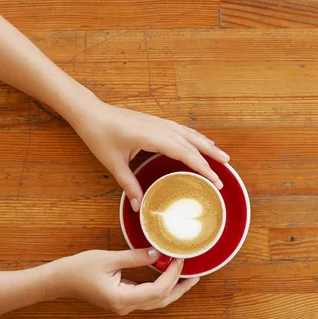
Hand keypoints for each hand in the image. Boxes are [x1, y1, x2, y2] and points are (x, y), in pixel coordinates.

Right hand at [51, 249, 198, 314]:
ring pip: (155, 301)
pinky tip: (168, 275)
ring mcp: (124, 305)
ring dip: (173, 288)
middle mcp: (125, 306)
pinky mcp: (122, 299)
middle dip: (180, 287)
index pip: (157, 290)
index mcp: (122, 298)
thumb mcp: (109, 258)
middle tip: (196, 274)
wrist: (60, 280)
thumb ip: (135, 257)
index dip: (172, 275)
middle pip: (161, 301)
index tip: (180, 259)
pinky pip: (147, 296)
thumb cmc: (80, 268)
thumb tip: (158, 253)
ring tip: (188, 276)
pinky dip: (160, 287)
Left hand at [71, 98, 229, 210]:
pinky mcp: (155, 121)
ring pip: (189, 133)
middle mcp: (159, 127)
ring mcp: (158, 122)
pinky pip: (181, 129)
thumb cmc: (100, 135)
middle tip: (227, 168)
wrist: (90, 112)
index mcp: (152, 137)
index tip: (214, 179)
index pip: (184, 153)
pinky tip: (199, 142)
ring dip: (206, 144)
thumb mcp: (113, 164)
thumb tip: (139, 207)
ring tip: (221, 155)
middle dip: (211, 155)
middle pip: (192, 142)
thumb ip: (129, 185)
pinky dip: (194, 137)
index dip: (202, 167)